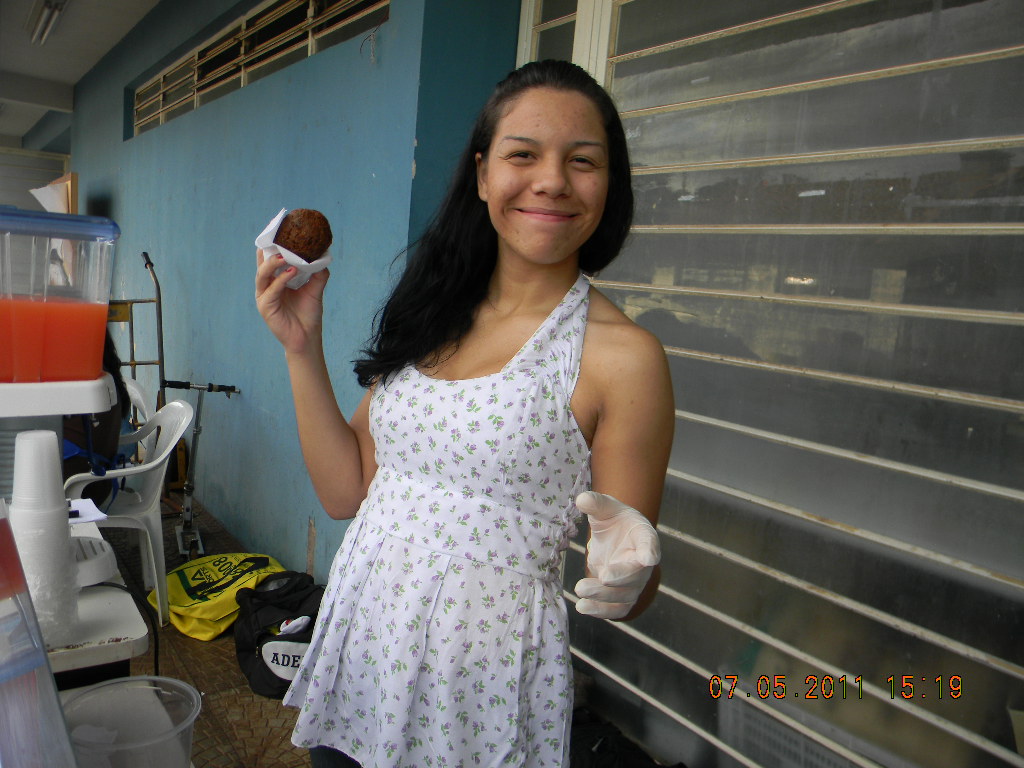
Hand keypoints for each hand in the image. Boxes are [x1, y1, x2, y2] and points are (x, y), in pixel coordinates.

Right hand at [255, 248, 328, 353]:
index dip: (271, 246)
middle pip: (262, 264)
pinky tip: (291, 272)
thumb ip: (317, 273)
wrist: (307, 337)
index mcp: (275, 280)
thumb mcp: (315, 290)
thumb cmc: (308, 314)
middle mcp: (267, 286)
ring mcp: (264, 296)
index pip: (269, 259)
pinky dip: (281, 280)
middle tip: (280, 240)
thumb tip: (323, 255)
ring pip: (262, 275)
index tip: (278, 231)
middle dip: (269, 251)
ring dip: (272, 264)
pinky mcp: (265, 307)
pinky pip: (271, 290)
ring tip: (284, 256)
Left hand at [573, 491, 659, 618]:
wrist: (616, 540)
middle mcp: (643, 564)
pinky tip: (582, 606)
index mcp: (644, 537)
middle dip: (620, 577)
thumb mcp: (606, 508)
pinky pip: (616, 609)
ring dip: (603, 595)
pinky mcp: (623, 598)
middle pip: (637, 575)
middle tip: (602, 576)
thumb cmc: (615, 521)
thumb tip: (582, 499)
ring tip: (580, 588)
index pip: (650, 544)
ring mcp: (635, 583)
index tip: (648, 557)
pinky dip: (600, 610)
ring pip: (624, 595)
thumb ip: (596, 503)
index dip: (649, 551)